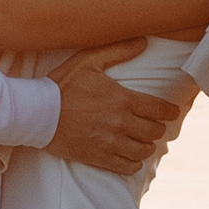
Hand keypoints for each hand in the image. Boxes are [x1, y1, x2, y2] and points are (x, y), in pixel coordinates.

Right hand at [50, 47, 186, 175]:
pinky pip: (128, 167)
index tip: (171, 111)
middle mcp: (120, 123)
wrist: (38, 113)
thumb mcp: (89, 61)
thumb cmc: (62, 85)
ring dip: (145, 145)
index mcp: (122, 99)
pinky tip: (129, 156)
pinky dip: (133, 163)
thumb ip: (118, 50)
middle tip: (153, 124)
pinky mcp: (99, 158)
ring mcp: (110, 142)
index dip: (170, 111)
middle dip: (157, 127)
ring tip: (141, 140)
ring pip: (144, 151)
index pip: (160, 110)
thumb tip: (143, 41)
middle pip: (155, 132)